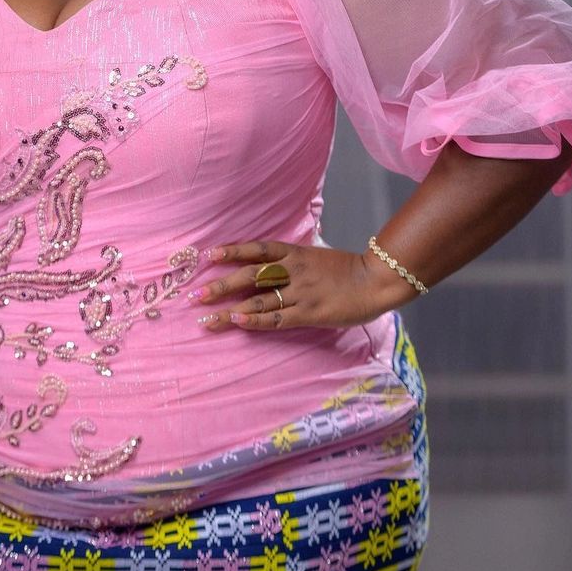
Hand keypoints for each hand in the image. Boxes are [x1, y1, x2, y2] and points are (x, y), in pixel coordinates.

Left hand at [187, 239, 416, 330]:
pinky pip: (277, 318)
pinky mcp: (309, 313)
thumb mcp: (314, 257)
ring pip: (258, 300)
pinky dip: (256, 320)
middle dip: (221, 285)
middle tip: (195, 295)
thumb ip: (290, 261)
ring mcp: (301, 292)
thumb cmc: (345, 270)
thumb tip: (264, 266)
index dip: (231, 251)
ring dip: (230, 309)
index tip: (207, 256)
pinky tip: (238, 321)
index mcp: (294, 253)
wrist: (376, 280)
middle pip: (250, 275)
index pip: (256, 249)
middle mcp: (293, 270)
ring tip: (206, 318)